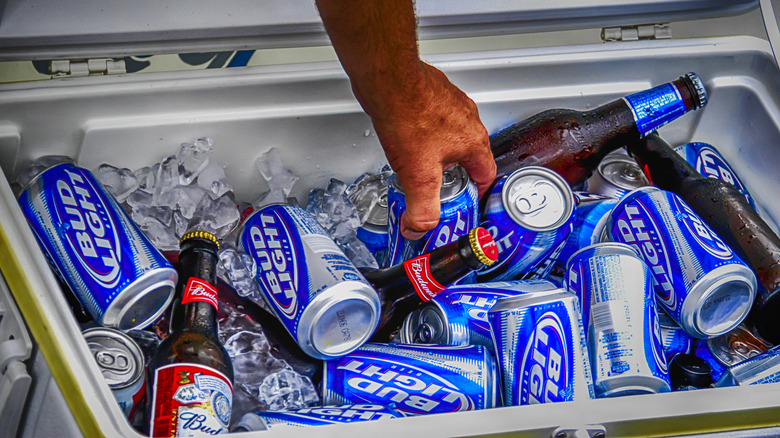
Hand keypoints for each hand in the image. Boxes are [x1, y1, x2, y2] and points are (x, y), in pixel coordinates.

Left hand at [355, 62, 495, 239]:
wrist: (388, 77)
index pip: (487, 175)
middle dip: (456, 176)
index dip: (478, 194)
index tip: (469, 204)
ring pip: (453, 137)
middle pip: (470, 156)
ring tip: (422, 166)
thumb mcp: (418, 175)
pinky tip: (408, 139)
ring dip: (440, 154)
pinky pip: (436, 121)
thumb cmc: (408, 114)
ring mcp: (451, 105)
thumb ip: (421, 208)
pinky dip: (426, 134)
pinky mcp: (432, 96)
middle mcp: (468, 120)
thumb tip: (419, 229)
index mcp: (473, 141)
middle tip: (440, 190)